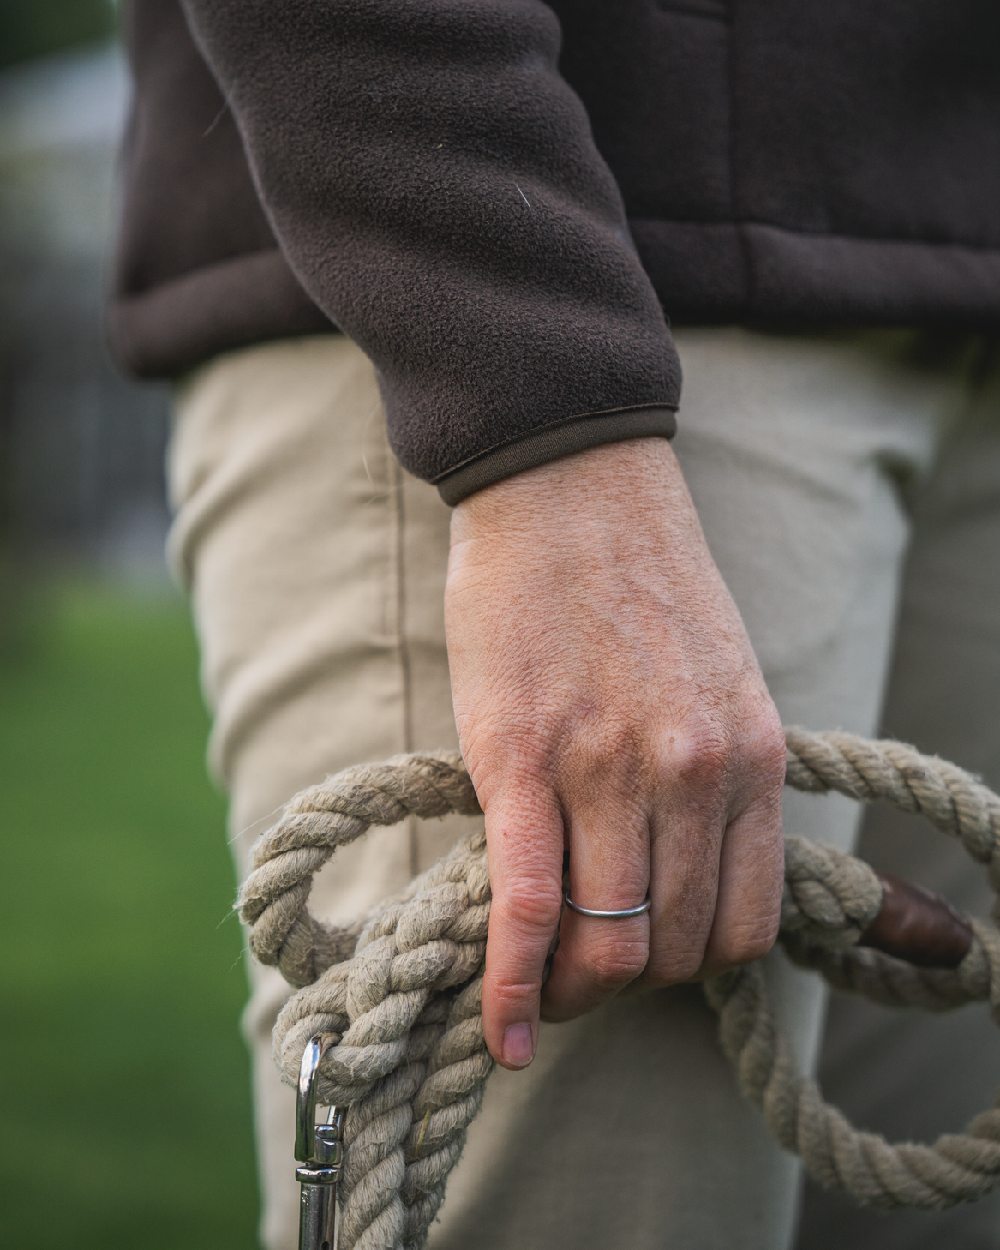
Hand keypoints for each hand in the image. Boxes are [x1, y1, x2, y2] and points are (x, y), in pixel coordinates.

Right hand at [445, 438, 785, 1069]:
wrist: (565, 483)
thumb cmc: (634, 578)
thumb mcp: (717, 678)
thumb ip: (711, 776)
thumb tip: (673, 869)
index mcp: (751, 754)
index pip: (745, 925)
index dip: (692, 964)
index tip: (648, 956)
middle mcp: (693, 773)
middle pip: (674, 949)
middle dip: (627, 983)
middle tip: (583, 972)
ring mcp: (607, 768)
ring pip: (609, 945)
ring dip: (574, 994)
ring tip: (543, 991)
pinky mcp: (519, 759)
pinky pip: (529, 906)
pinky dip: (514, 985)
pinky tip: (499, 1028)